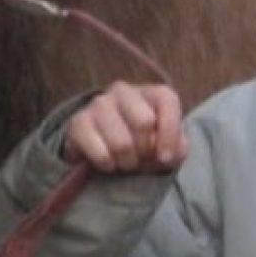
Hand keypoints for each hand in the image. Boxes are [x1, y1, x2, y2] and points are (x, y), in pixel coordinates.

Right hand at [62, 82, 187, 172]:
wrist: (99, 147)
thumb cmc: (141, 143)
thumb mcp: (166, 145)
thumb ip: (177, 147)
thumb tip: (170, 153)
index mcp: (151, 92)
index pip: (167, 101)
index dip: (170, 134)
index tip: (166, 158)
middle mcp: (124, 91)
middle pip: (144, 122)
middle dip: (145, 151)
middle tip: (141, 158)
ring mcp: (99, 104)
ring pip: (122, 143)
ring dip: (127, 162)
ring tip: (125, 161)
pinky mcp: (78, 123)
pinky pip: (101, 154)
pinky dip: (108, 166)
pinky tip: (108, 162)